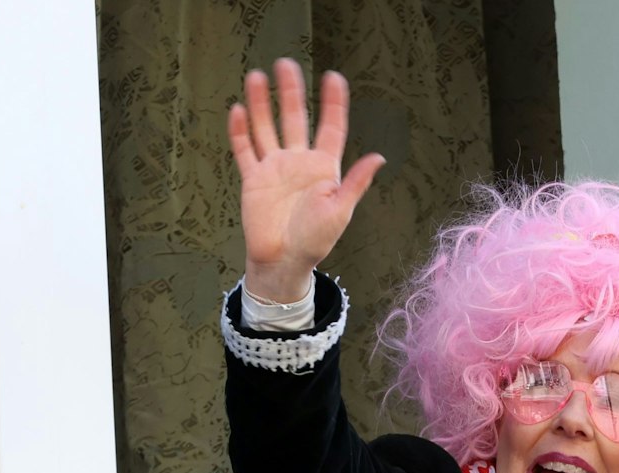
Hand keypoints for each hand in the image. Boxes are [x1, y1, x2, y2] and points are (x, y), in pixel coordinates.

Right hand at [229, 59, 384, 301]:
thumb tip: (379, 157)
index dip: (333, 103)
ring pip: (267, 128)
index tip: (333, 77)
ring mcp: (274, 169)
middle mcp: (299, 162)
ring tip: (257, 76)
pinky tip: (238, 110)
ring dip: (262, 104)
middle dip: (291, 92)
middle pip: (295, 119)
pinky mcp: (253, 180)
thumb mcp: (340, 211)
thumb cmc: (315, 241)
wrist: (283, 262)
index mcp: (324, 168)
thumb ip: (355, 182)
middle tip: (286, 64)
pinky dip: (240, 132)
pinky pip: (246, 151)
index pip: (331, 128)